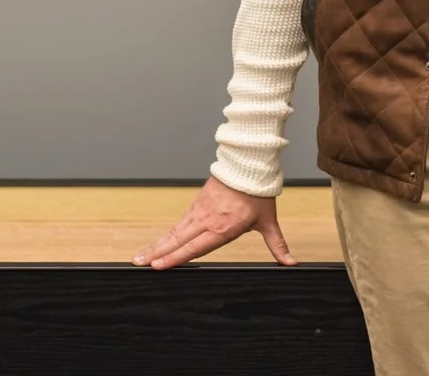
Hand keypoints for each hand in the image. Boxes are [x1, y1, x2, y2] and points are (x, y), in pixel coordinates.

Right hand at [133, 175, 294, 268]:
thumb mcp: (268, 221)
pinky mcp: (197, 203)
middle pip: (178, 239)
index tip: (158, 265)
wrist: (249, 163)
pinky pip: (179, 222)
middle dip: (156, 252)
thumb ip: (277, 245)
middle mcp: (208, 220)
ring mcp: (200, 211)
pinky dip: (166, 233)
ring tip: (140, 256)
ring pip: (174, 231)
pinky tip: (158, 243)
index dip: (175, 257)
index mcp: (224, 228)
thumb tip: (290, 263)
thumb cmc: (258, 193)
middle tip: (138, 263)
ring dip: (156, 243)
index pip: (196, 247)